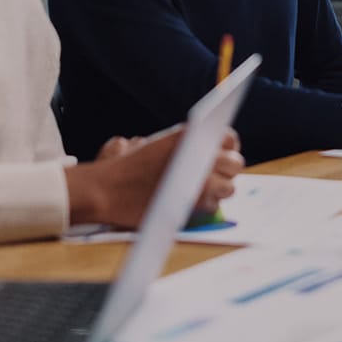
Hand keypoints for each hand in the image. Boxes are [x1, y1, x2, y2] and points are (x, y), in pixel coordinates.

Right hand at [74, 127, 243, 227]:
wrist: (107, 189)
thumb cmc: (129, 168)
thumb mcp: (159, 145)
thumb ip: (188, 146)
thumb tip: (215, 151)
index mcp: (189, 135)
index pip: (229, 139)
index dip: (229, 149)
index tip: (224, 155)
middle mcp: (198, 154)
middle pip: (235, 163)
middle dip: (229, 171)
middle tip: (219, 176)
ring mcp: (198, 179)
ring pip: (228, 187)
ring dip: (221, 189)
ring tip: (207, 190)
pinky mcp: (193, 203)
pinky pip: (213, 205)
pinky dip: (208, 205)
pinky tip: (195, 202)